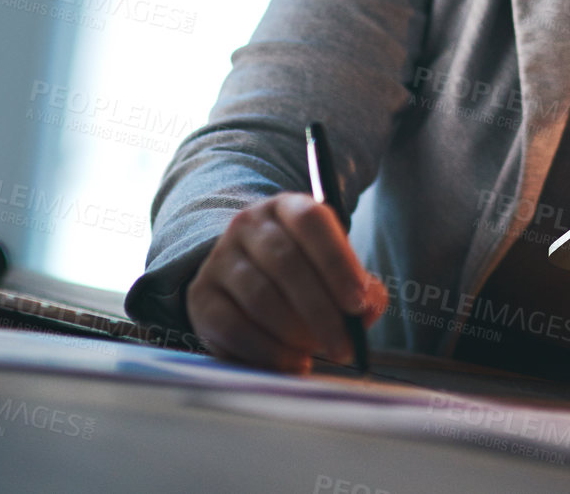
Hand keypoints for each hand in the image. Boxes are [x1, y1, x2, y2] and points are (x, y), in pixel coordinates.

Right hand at [186, 192, 388, 372]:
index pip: (311, 221)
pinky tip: (292, 362)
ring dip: (294, 334)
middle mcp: (248, 224)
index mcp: (287, 207)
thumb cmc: (306, 274)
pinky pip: (233, 327)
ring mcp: (219, 258)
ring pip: (259, 297)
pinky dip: (268, 352)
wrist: (248, 276)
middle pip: (286, 263)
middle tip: (344, 347)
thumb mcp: (334, 270)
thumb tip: (367, 310)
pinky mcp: (201, 296)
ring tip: (316, 353)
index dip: (337, 262)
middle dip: (320, 312)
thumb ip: (360, 287)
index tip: (358, 304)